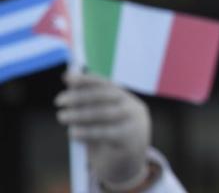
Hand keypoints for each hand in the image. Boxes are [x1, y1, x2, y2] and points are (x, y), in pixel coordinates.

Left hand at [55, 74, 150, 190]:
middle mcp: (133, 108)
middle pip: (106, 96)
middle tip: (58, 101)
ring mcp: (135, 123)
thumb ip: (87, 102)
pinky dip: (87, 132)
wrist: (128, 165)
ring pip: (105, 113)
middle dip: (80, 96)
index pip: (107, 84)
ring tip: (62, 117)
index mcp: (126, 99)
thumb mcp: (99, 120)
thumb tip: (69, 79)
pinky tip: (73, 133)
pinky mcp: (130, 141)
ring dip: (80, 114)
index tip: (68, 79)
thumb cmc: (108, 138)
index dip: (87, 80)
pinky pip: (106, 133)